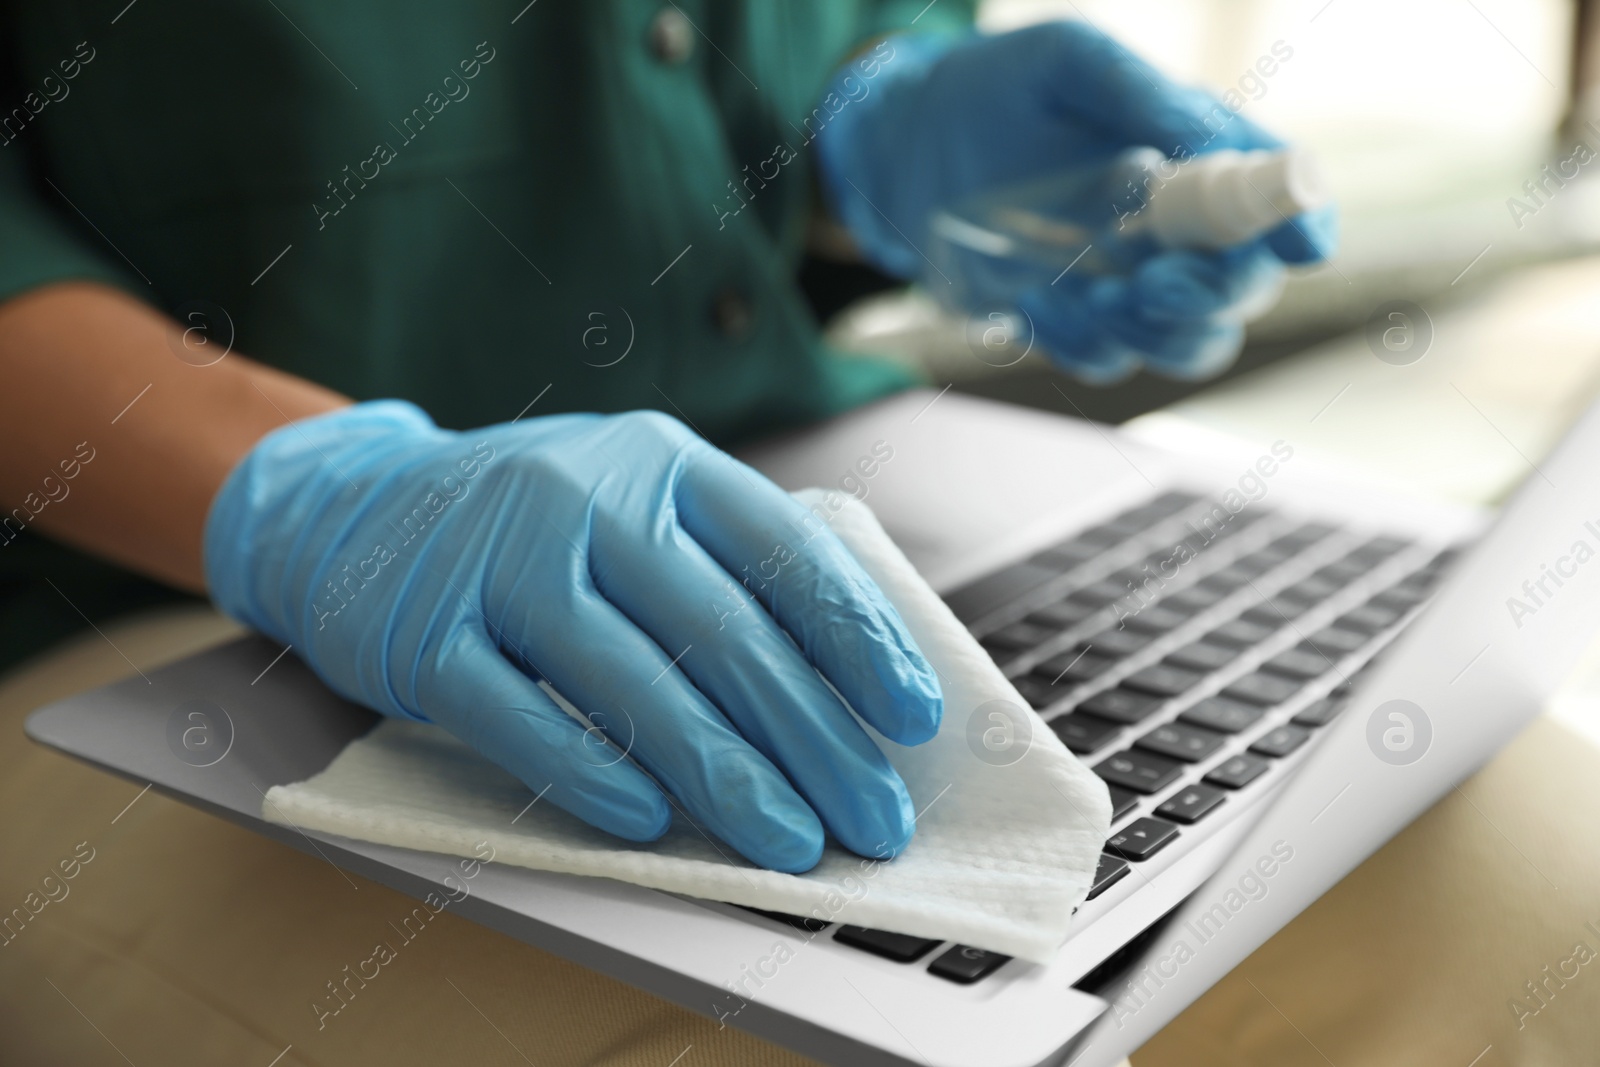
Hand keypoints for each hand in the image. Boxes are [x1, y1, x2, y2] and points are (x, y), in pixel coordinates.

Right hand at [205, 403, 941, 871]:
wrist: (356, 506)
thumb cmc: (532, 523)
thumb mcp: (638, 502)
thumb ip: (728, 566)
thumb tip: (851, 681)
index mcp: (663, 463)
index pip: (784, 550)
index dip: (858, 638)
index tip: (913, 717)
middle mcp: (587, 497)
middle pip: (721, 630)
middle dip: (812, 736)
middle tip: (870, 815)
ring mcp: (499, 561)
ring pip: (630, 679)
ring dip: (720, 773)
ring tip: (787, 841)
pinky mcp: (424, 633)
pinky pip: (517, 714)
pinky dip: (586, 771)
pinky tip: (648, 822)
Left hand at [816, 22, 1337, 381]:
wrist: (908, 143)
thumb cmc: (999, 87)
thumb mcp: (1070, 62)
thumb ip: (1142, 96)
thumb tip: (1204, 145)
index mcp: (1199, 157)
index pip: (1279, 201)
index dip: (1302, 224)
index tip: (1299, 248)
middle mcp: (1178, 229)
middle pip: (1242, 290)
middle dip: (1212, 296)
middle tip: (1153, 282)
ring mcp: (1130, 284)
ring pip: (1188, 345)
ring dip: (1152, 334)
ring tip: (1091, 294)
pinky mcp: (1076, 321)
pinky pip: (1104, 359)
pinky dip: (1077, 343)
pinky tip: (1033, 300)